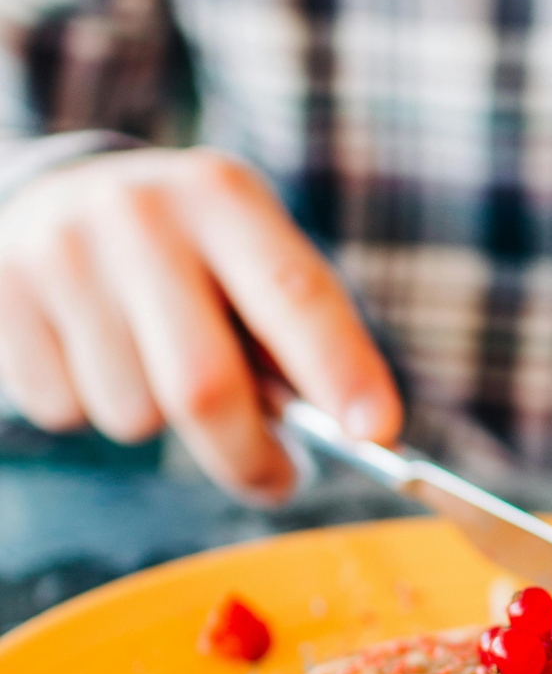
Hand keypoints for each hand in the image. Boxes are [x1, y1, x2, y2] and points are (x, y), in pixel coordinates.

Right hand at [0, 147, 402, 500]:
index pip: (295, 296)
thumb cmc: (187, 256)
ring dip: (161, 423)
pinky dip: (93, 409)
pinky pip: (65, 411)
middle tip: (274, 476)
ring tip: (153, 364)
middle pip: (204, 385)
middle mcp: (140, 213)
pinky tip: (92, 354)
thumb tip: (349, 431)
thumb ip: (293, 337)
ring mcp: (59, 251)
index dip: (340, 370)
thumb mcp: (248, 262)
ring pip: (133, 415)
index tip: (376, 432)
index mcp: (224, 199)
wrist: (53, 197)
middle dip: (247, 456)